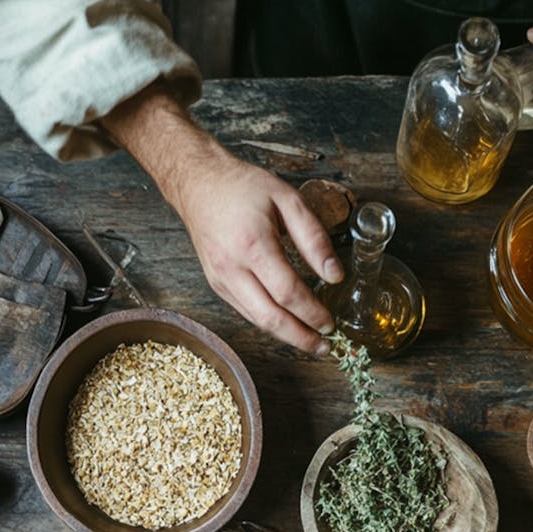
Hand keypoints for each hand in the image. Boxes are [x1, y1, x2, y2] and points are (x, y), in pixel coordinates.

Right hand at [103, 82, 341, 353]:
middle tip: (326, 348)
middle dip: (300, 337)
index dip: (312, 313)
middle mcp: (232, 268)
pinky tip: (288, 325)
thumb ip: (314, 238)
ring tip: (311, 342)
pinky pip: (245, 310)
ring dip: (286, 335)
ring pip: (256, 319)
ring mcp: (220, 279)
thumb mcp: (288, 200)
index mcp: (253, 245)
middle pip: (270, 317)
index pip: (288, 292)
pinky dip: (269, 322)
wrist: (198, 183)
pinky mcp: (216, 283)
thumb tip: (334, 275)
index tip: (332, 323)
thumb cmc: (244, 187)